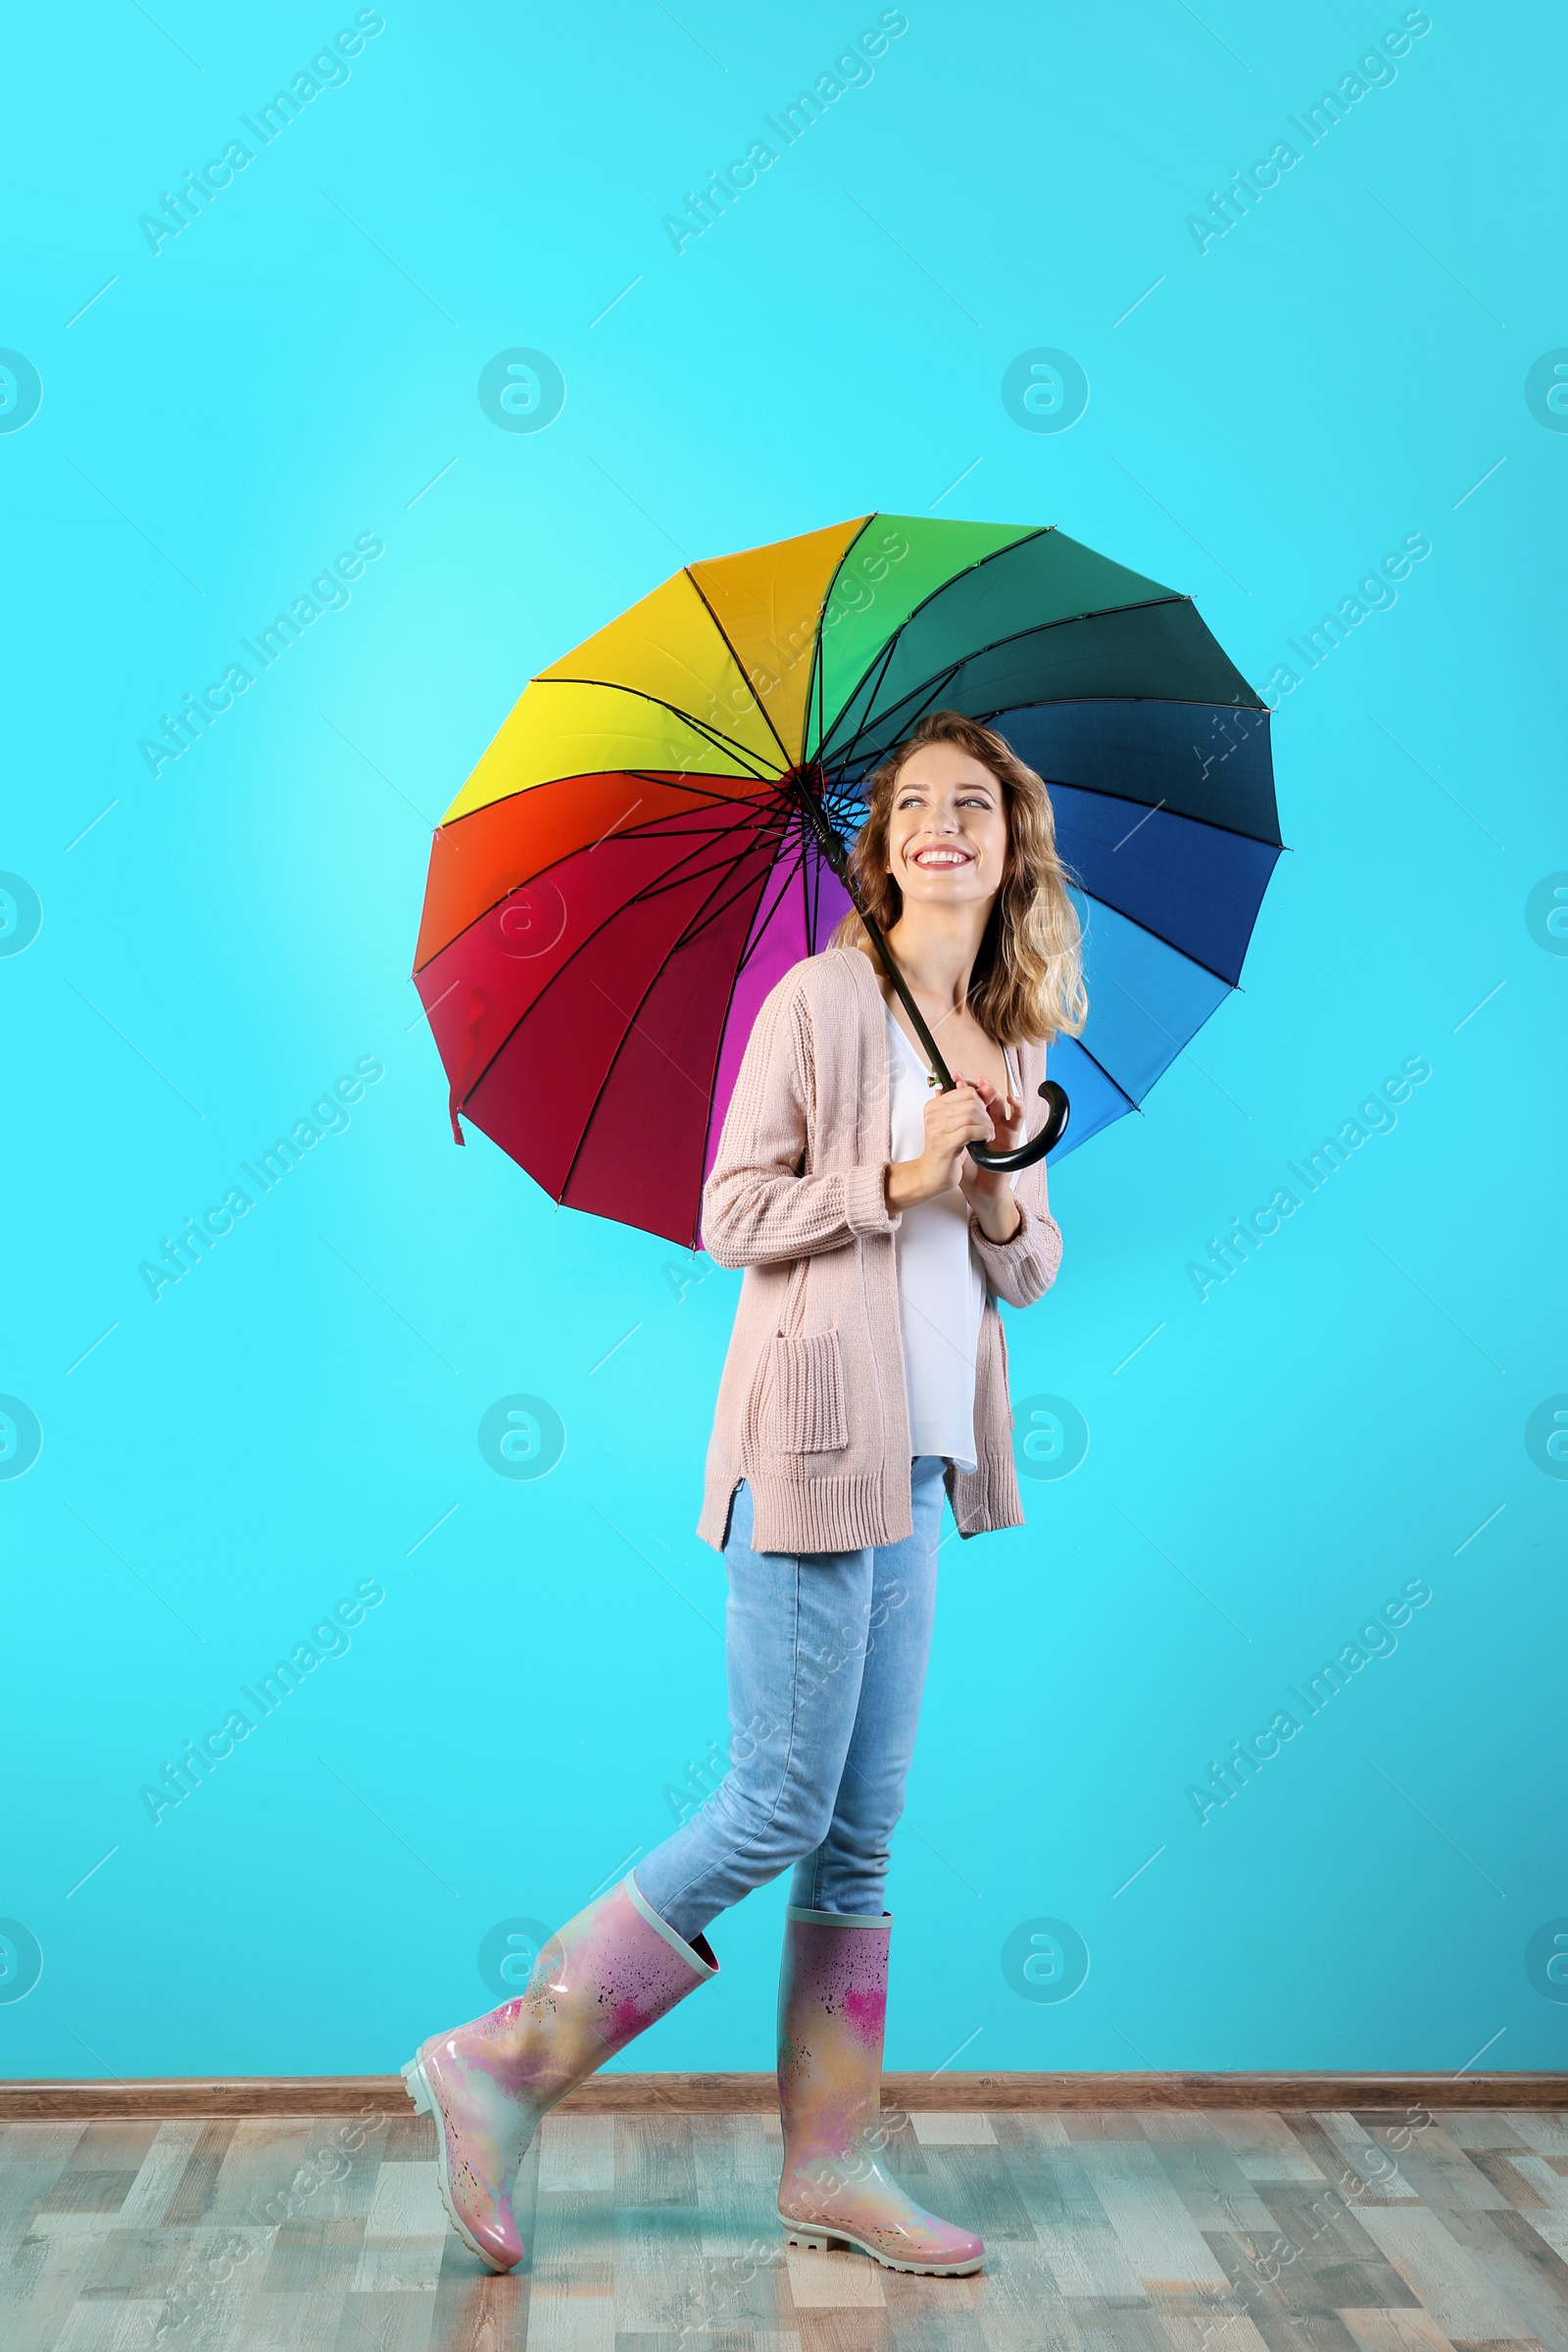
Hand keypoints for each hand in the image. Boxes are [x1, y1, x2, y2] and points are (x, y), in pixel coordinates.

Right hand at [885, 1081, 993, 1210]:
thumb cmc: (945, 1150)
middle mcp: (933, 1115)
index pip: (966, 1091)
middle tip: (987, 1127)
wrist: (932, 1175)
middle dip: (986, 1115)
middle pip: (971, 1102)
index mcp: (934, 1106)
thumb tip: (989, 1088)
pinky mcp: (944, 1144)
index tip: (983, 1114)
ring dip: (986, 1126)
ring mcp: (937, 1129)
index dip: (981, 1101)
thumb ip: (974, 1104)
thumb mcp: (959, 1123)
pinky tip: (983, 1140)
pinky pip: (970, 1131)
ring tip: (986, 1134)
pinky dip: (983, 1134)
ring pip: (972, 1115)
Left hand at [956, 1072, 1025, 1206]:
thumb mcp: (952, 1140)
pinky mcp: (1012, 1136)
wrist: (977, 1188)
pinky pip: (1018, 1118)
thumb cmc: (966, 1166)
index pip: (970, 1095)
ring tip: (985, 1086)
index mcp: (973, 1119)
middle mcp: (988, 1119)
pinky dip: (1018, 1106)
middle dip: (976, 1085)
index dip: (964, 1085)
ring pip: (1000, 1102)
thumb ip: (947, 1120)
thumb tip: (938, 1095)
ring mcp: (1000, 1126)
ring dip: (993, 1091)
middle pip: (985, 1095)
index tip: (955, 1077)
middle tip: (967, 1081)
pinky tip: (1011, 1099)